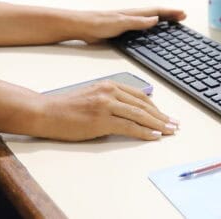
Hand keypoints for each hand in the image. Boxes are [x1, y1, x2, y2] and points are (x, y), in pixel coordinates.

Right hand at [30, 80, 179, 141]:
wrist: (47, 112)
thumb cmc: (67, 107)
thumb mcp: (92, 95)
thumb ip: (111, 100)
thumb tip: (130, 112)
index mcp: (109, 84)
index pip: (139, 95)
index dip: (155, 106)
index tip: (165, 115)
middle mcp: (109, 92)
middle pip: (143, 104)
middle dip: (161, 116)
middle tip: (174, 124)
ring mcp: (105, 105)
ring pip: (139, 115)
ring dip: (157, 124)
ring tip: (169, 131)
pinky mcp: (100, 120)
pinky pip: (128, 126)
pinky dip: (143, 131)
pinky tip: (153, 135)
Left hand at [77, 7, 186, 42]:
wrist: (82, 26)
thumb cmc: (98, 23)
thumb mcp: (121, 23)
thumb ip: (138, 22)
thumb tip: (156, 18)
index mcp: (134, 13)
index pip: (157, 11)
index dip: (170, 12)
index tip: (182, 13)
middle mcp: (132, 16)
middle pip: (155, 14)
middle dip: (169, 15)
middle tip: (182, 17)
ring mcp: (127, 22)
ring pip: (149, 19)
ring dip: (162, 19)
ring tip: (172, 21)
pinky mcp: (121, 29)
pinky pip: (141, 27)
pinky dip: (150, 27)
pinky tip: (150, 31)